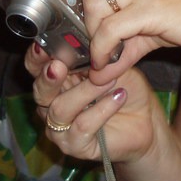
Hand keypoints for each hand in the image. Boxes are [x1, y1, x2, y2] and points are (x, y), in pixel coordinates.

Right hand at [24, 41, 158, 163]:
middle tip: (59, 65)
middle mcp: (51, 104)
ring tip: (109, 81)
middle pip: (39, 90)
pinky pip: (82, 126)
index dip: (36, 57)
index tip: (43, 45)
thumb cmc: (124, 88)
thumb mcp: (112, 64)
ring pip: (60, 108)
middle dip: (49, 77)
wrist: (145, 120)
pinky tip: (118, 97)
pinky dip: (102, 110)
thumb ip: (95, 53)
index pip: (35, 67)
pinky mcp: (75, 145)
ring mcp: (60, 127)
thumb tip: (87, 34)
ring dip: (85, 91)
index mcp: (56, 79)